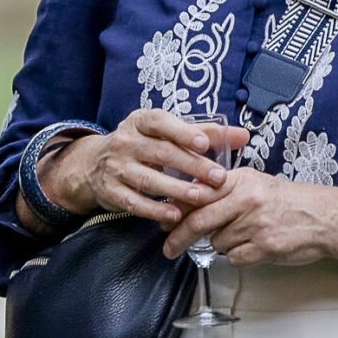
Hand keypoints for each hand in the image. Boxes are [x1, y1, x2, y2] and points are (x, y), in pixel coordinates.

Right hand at [39, 110, 245, 229]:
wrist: (94, 164)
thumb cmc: (142, 145)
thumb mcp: (166, 133)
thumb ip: (204, 134)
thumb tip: (243, 135)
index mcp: (140, 122)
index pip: (159, 122)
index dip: (181, 132)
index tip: (204, 143)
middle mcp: (125, 141)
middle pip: (160, 153)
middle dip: (191, 165)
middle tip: (218, 178)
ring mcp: (115, 167)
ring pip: (148, 179)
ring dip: (176, 189)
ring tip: (201, 197)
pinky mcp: (111, 191)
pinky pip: (134, 202)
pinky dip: (155, 210)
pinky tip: (175, 215)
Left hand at [166, 168, 337, 265]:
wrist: (324, 217)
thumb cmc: (287, 201)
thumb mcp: (254, 184)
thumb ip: (224, 190)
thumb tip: (188, 203)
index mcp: (240, 180)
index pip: (198, 194)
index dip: (177, 209)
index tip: (163, 220)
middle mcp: (245, 200)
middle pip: (199, 220)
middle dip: (179, 237)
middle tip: (168, 248)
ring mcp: (255, 224)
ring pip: (218, 242)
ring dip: (223, 243)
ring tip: (244, 235)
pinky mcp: (264, 247)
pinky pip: (234, 257)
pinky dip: (238, 256)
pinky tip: (254, 246)